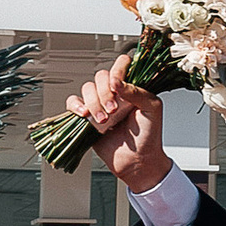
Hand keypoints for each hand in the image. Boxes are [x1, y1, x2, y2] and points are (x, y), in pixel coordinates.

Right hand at [67, 56, 173, 196]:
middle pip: (100, 76)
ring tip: (104, 121)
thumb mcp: (152, 109)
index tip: (116, 85)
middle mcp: (114, 92)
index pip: (121, 64)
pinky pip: (73, 102)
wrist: (137, 161)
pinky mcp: (87, 116)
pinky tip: (84, 114)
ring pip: (87, 88)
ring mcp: (100, 104)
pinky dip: (76, 106)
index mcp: (131, 86)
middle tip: (114, 110)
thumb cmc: (149, 136)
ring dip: (94, 103)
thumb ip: (137, 91)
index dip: (117, 70)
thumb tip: (117, 82)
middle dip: (104, 93)